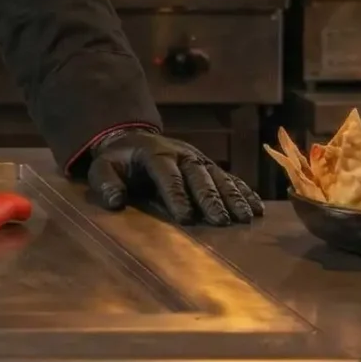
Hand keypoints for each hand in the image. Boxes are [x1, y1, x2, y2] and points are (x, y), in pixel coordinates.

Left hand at [82, 129, 262, 225]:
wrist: (133, 139)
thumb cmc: (118, 161)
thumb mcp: (102, 168)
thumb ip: (105, 183)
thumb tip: (115, 202)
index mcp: (155, 155)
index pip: (167, 176)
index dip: (177, 196)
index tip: (187, 218)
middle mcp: (182, 154)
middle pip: (199, 177)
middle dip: (211, 199)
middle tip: (222, 222)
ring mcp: (199, 159)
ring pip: (219, 177)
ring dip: (234, 197)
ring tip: (246, 218)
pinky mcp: (209, 165)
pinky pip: (231, 178)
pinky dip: (245, 191)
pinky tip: (257, 208)